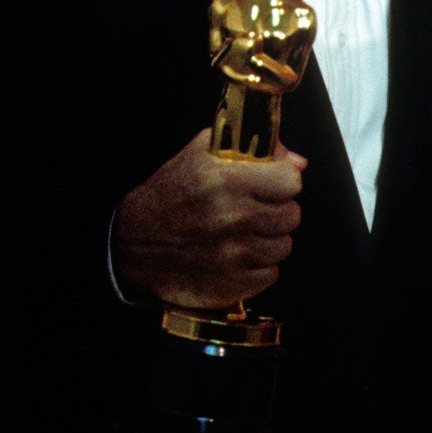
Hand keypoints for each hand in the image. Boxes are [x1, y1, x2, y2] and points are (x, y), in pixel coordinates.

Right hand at [113, 130, 305, 309]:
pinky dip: (259, 266)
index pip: (291, 181)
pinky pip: (271, 274)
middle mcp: (234, 218)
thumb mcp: (200, 154)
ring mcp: (234, 255)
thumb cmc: (169, 194)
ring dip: (270, 239)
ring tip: (246, 233)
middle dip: (278, 209)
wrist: (135, 244)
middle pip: (292, 215)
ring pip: (284, 245)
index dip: (284, 180)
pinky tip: (239, 255)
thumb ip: (251, 147)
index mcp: (227, 181)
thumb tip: (296, 160)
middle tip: (257, 209)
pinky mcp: (232, 285)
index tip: (272, 183)